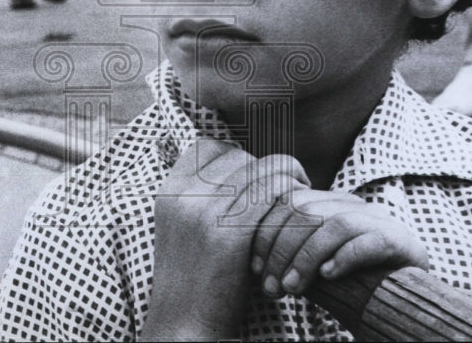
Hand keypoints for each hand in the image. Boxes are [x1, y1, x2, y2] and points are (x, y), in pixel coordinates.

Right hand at [140, 139, 307, 340]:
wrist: (183, 328)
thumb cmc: (194, 283)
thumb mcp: (184, 230)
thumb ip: (204, 198)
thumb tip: (246, 169)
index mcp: (169, 192)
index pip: (207, 147)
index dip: (236, 157)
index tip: (254, 177)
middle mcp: (184, 195)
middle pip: (239, 157)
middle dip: (266, 170)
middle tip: (286, 186)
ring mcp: (204, 212)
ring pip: (262, 170)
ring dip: (287, 178)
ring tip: (301, 193)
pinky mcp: (229, 234)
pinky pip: (273, 194)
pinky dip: (292, 197)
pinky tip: (302, 212)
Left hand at [251, 189, 429, 298]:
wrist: (406, 296)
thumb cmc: (354, 282)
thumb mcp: (315, 266)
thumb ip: (292, 257)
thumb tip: (257, 266)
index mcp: (329, 203)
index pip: (289, 201)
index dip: (267, 233)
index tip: (255, 268)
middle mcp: (352, 204)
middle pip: (306, 210)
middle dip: (281, 249)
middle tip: (271, 286)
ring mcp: (378, 219)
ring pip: (334, 224)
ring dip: (306, 258)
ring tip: (293, 288)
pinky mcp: (400, 241)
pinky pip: (370, 241)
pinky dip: (345, 257)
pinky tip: (329, 276)